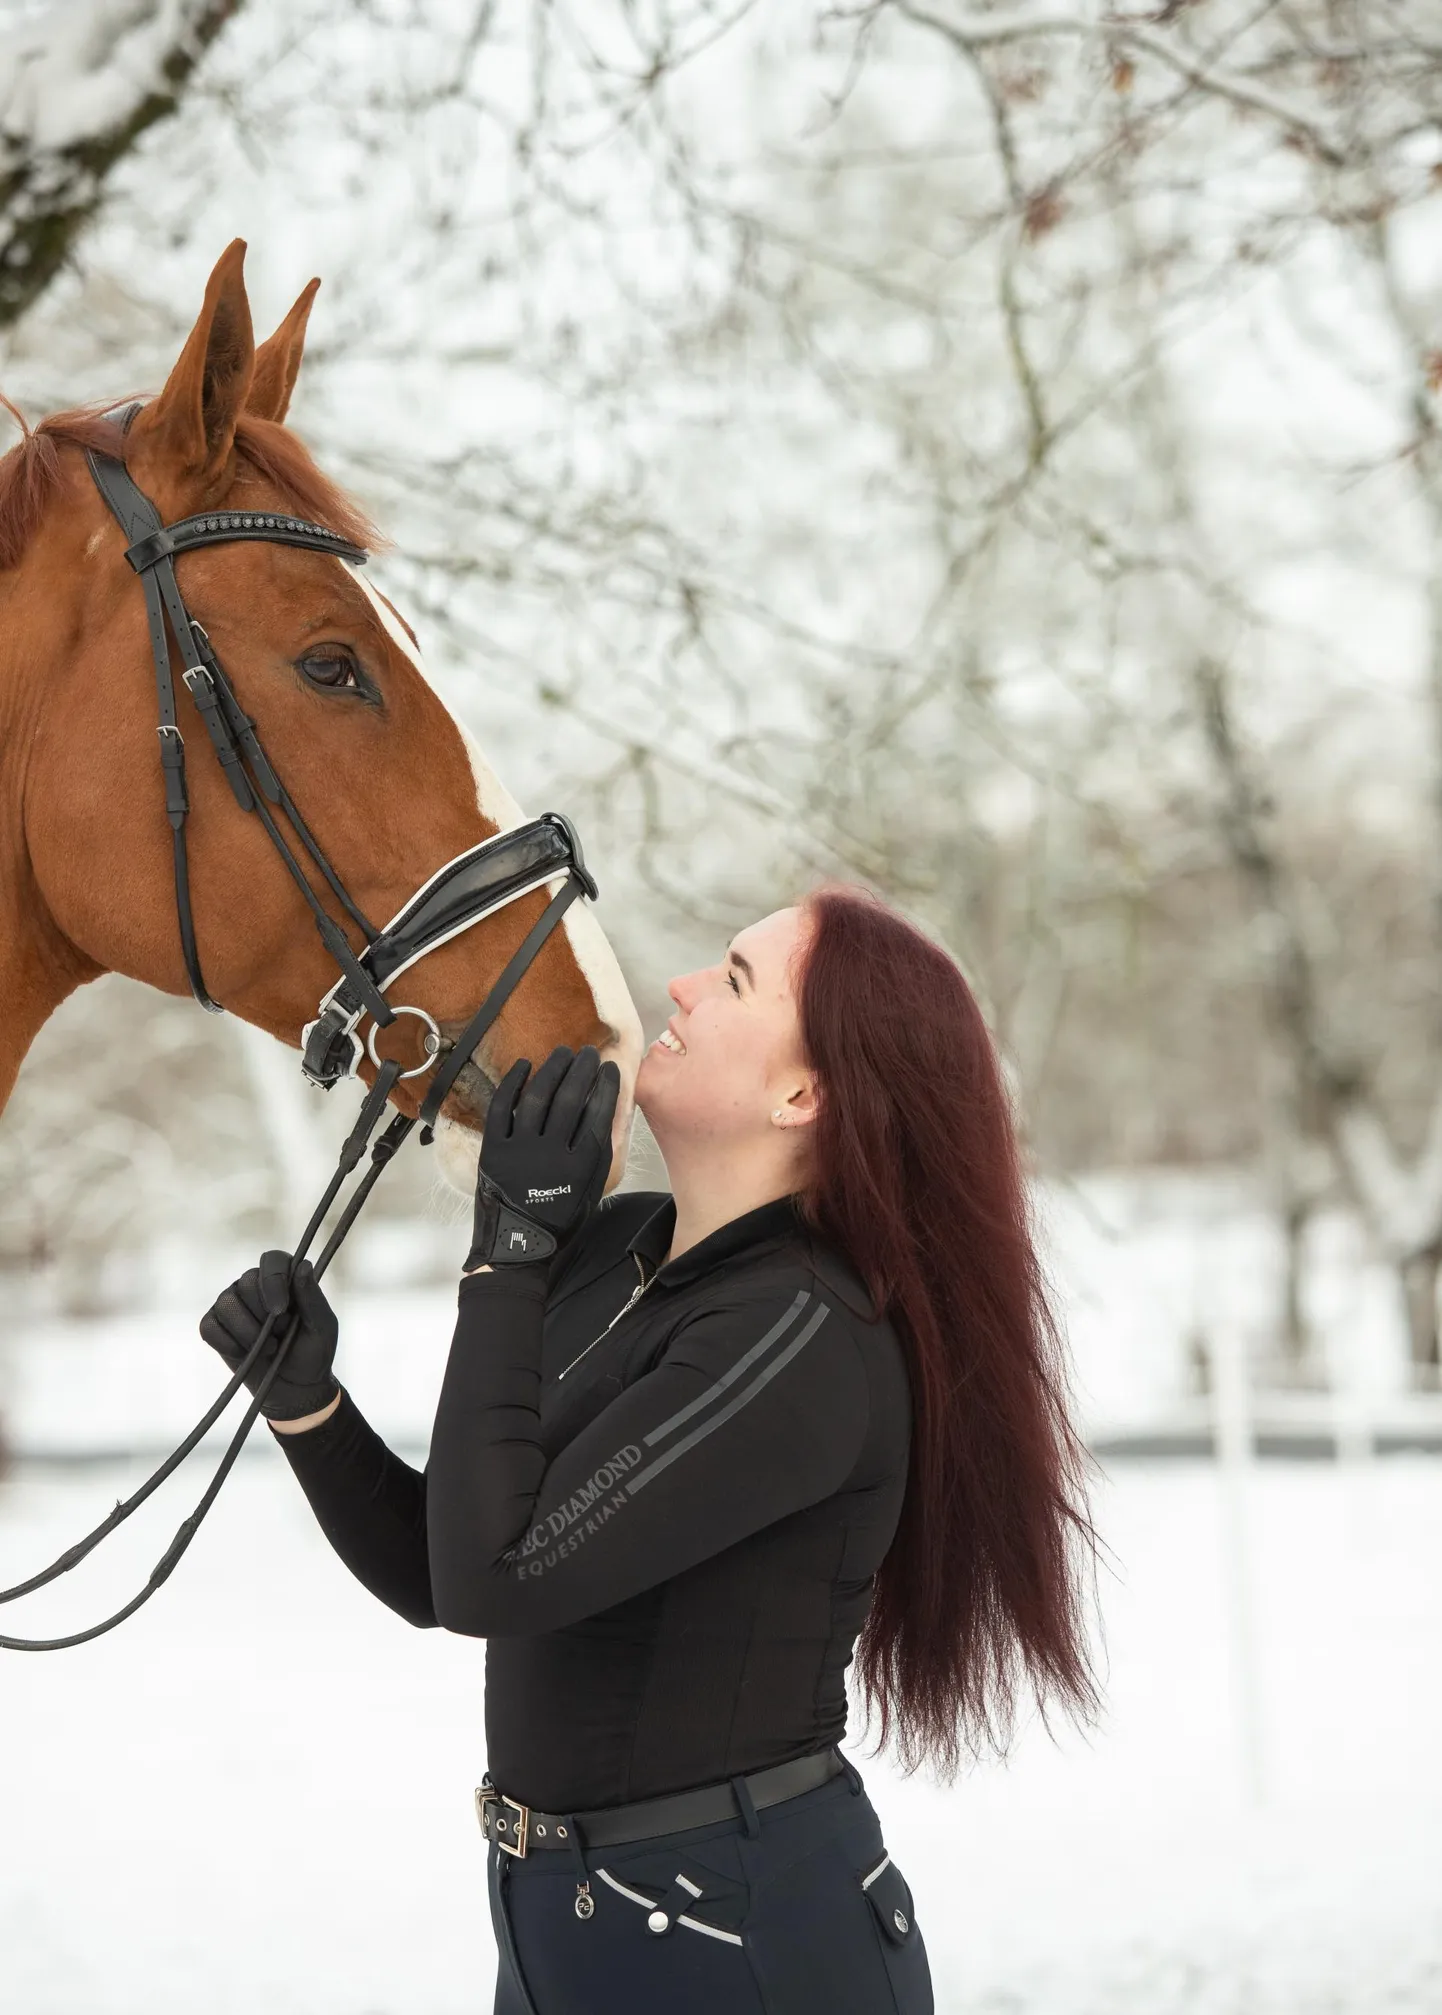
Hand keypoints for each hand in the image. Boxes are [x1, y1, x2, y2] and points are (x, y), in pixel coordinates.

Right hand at [199, 1249, 339, 1420]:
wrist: (295, 1387)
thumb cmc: (313, 1352)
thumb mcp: (322, 1327)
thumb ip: (312, 1297)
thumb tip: (302, 1266)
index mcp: (284, 1279)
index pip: (273, 1260)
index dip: (273, 1281)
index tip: (281, 1310)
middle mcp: (254, 1286)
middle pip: (246, 1282)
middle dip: (263, 1316)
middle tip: (279, 1336)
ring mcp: (232, 1304)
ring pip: (226, 1303)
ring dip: (247, 1333)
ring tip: (268, 1350)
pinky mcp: (214, 1326)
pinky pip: (209, 1326)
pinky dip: (227, 1344)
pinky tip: (244, 1354)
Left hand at [467, 1045, 619, 1269]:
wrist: (516, 1248)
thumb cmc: (558, 1221)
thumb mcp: (590, 1191)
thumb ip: (598, 1154)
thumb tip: (604, 1114)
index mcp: (580, 1165)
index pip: (599, 1114)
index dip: (607, 1087)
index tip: (611, 1069)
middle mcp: (552, 1153)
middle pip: (570, 1099)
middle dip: (582, 1070)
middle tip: (587, 1053)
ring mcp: (521, 1149)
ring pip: (538, 1098)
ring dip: (552, 1069)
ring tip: (562, 1052)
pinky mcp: (494, 1149)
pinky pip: (502, 1108)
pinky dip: (513, 1083)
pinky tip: (524, 1065)